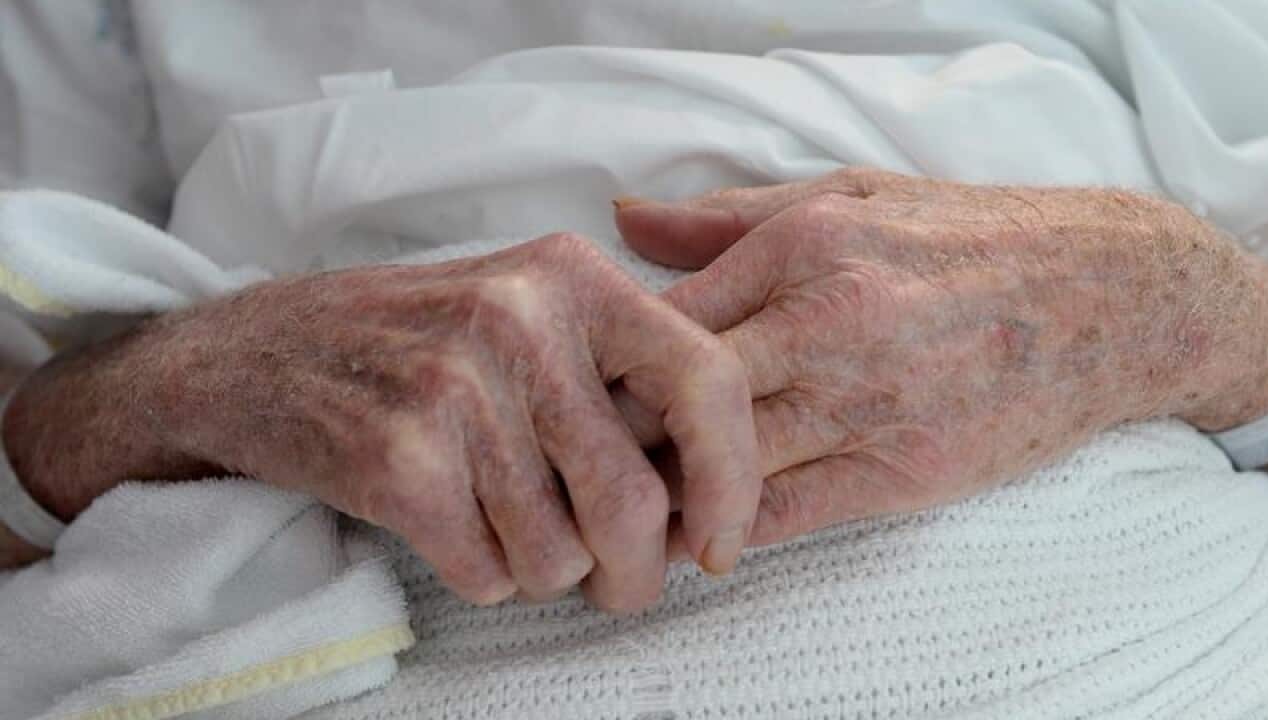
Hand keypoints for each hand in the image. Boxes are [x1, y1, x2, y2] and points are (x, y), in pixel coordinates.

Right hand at [2, 233, 759, 608]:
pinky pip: (488, 575)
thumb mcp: (526, 311)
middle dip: (634, 571)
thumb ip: (621, 378)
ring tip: (501, 523)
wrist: (254, 354)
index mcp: (572, 275)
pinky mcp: (398, 458)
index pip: (707, 380)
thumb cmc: (415, 343)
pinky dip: (480, 576)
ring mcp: (453, 385)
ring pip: (560, 555)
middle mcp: (519, 318)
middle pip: (634, 499)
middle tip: (615, 581)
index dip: (732, 481)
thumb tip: (710, 497)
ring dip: (542, 571)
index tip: (718, 544)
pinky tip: (448, 527)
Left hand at [614, 168, 1267, 546]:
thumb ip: (727, 218)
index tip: (585, 388)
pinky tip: (698, 529)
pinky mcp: (905, 472)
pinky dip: (727, 529)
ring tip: (624, 506)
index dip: (606, 363)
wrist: (1110, 300)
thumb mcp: (851, 196)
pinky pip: (784, 515)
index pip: (661, 319)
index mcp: (802, 246)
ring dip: (661, 493)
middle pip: (676, 398)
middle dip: (617, 436)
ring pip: (720, 466)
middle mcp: (826, 324)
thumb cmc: (970, 240)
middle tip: (583, 460)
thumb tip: (624, 222)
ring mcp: (867, 404)